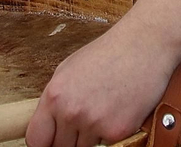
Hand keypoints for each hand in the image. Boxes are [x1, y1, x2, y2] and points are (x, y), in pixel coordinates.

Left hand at [25, 20, 173, 146]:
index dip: (44, 143)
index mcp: (55, 95)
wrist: (145, 44)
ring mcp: (94, 123)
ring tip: (104, 108)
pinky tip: (119, 109)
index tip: (51, 141)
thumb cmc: (109, 52)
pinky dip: (112, 132)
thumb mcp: (69, 69)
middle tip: (85, 119)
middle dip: (70, 139)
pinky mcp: (117, 131)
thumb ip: (55, 101)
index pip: (35, 140)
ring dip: (92, 136)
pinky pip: (107, 144)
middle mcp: (71, 112)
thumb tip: (47, 126)